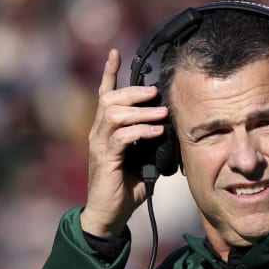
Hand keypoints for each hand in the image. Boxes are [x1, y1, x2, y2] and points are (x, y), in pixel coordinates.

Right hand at [81, 49, 167, 239]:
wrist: (109, 215)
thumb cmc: (126, 189)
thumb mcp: (143, 160)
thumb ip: (151, 143)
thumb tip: (170, 129)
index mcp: (106, 130)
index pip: (104, 95)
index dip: (110, 73)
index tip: (116, 53)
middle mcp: (98, 133)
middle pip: (110, 98)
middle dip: (133, 91)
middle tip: (155, 92)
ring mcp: (99, 145)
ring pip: (114, 113)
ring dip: (140, 110)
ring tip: (162, 113)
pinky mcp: (104, 159)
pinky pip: (122, 136)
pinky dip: (141, 131)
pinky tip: (156, 131)